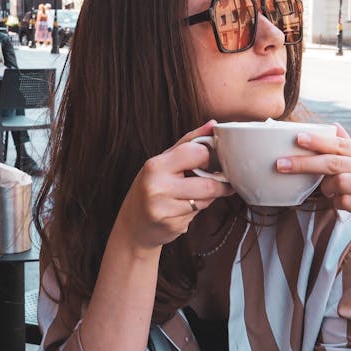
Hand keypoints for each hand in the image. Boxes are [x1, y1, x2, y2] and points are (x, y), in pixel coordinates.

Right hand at [118, 120, 233, 251]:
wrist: (133, 224)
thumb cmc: (152, 186)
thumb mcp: (165, 160)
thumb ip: (190, 141)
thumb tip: (214, 124)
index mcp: (156, 165)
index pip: (197, 153)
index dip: (206, 157)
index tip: (207, 161)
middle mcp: (157, 187)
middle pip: (208, 184)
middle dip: (216, 184)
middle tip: (214, 181)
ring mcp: (163, 209)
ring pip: (206, 200)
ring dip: (207, 198)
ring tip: (192, 195)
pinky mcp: (171, 226)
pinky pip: (197, 214)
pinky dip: (196, 210)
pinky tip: (182, 209)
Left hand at [277, 124, 350, 263]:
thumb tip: (334, 126)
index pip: (341, 144)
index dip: (317, 141)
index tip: (296, 138)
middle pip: (335, 162)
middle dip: (305, 163)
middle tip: (281, 165)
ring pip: (339, 182)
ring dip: (326, 188)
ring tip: (326, 192)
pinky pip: (347, 203)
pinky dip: (337, 203)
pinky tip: (337, 204)